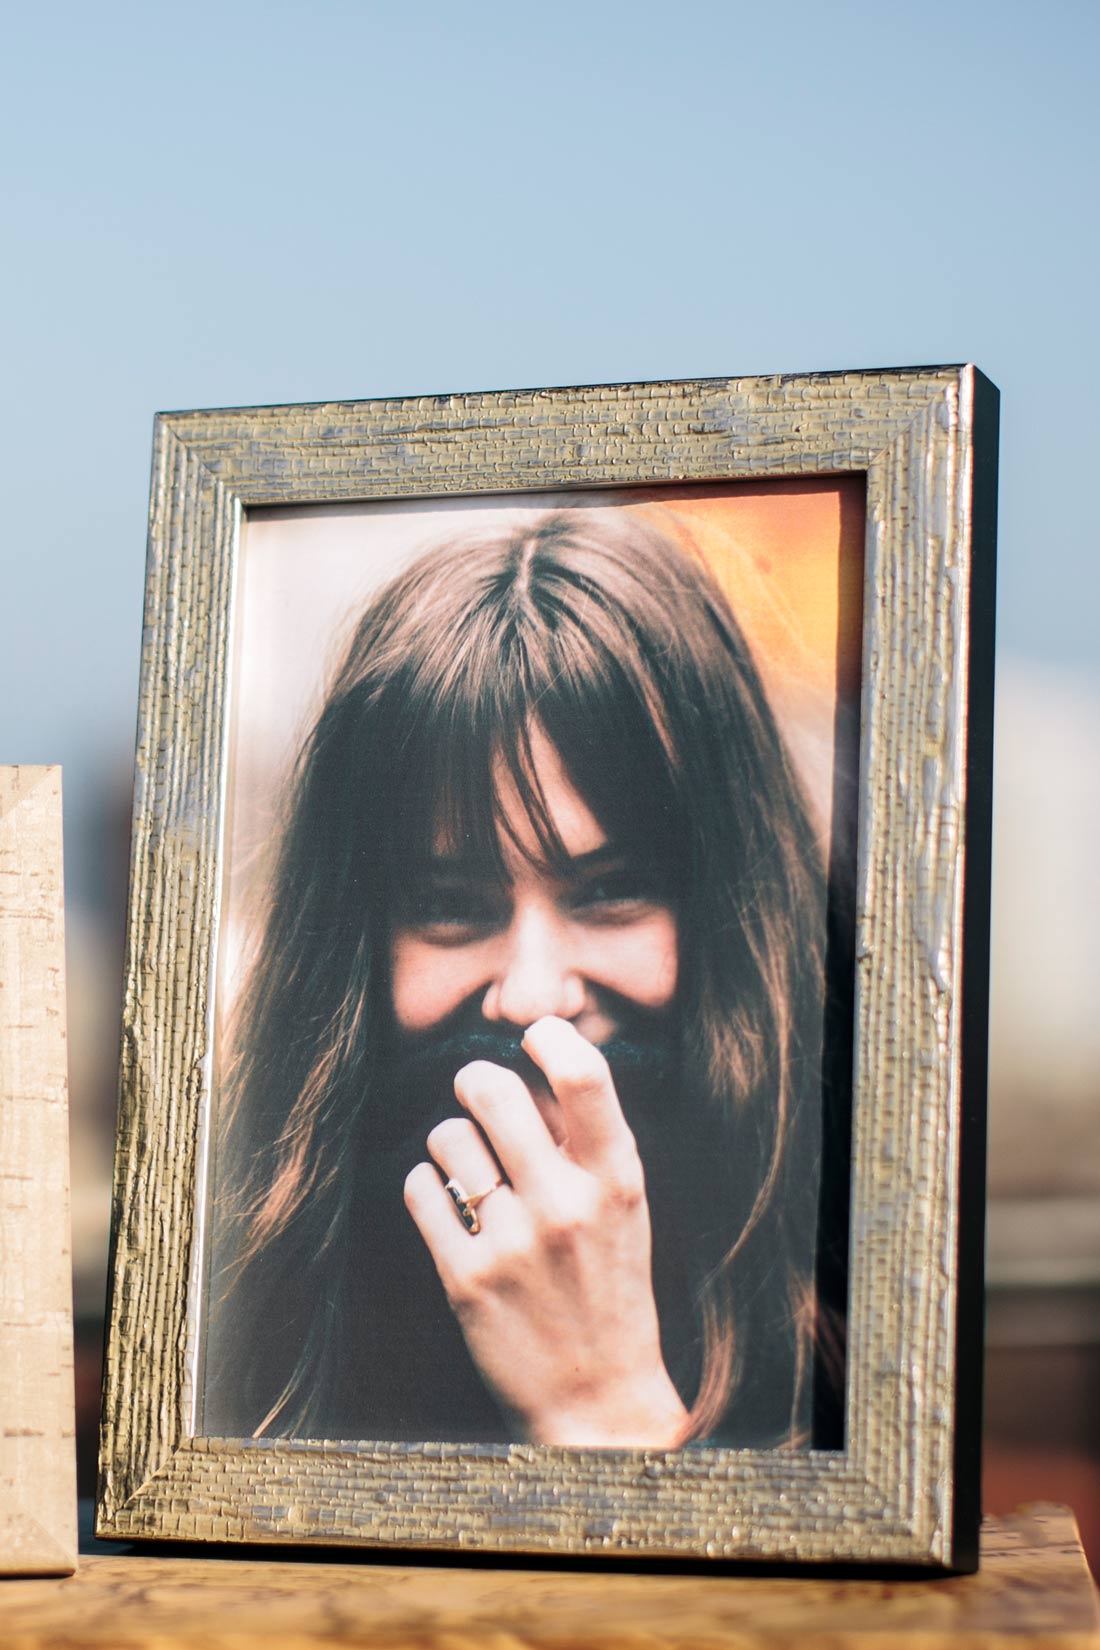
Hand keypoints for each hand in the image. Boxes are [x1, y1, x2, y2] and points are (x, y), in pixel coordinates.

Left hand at [403, 1016, 688, 1446]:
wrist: (598, 1403)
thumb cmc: (610, 1289)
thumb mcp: (624, 1208)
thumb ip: (587, 1141)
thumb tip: (532, 1063)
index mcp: (617, 1181)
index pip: (585, 1076)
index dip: (550, 1038)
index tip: (535, 1038)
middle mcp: (565, 1205)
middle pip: (494, 1089)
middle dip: (475, 1079)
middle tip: (477, 1089)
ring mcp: (512, 1243)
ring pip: (448, 1136)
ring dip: (452, 1143)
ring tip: (470, 1171)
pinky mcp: (465, 1279)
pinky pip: (419, 1189)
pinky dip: (427, 1189)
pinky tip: (448, 1208)